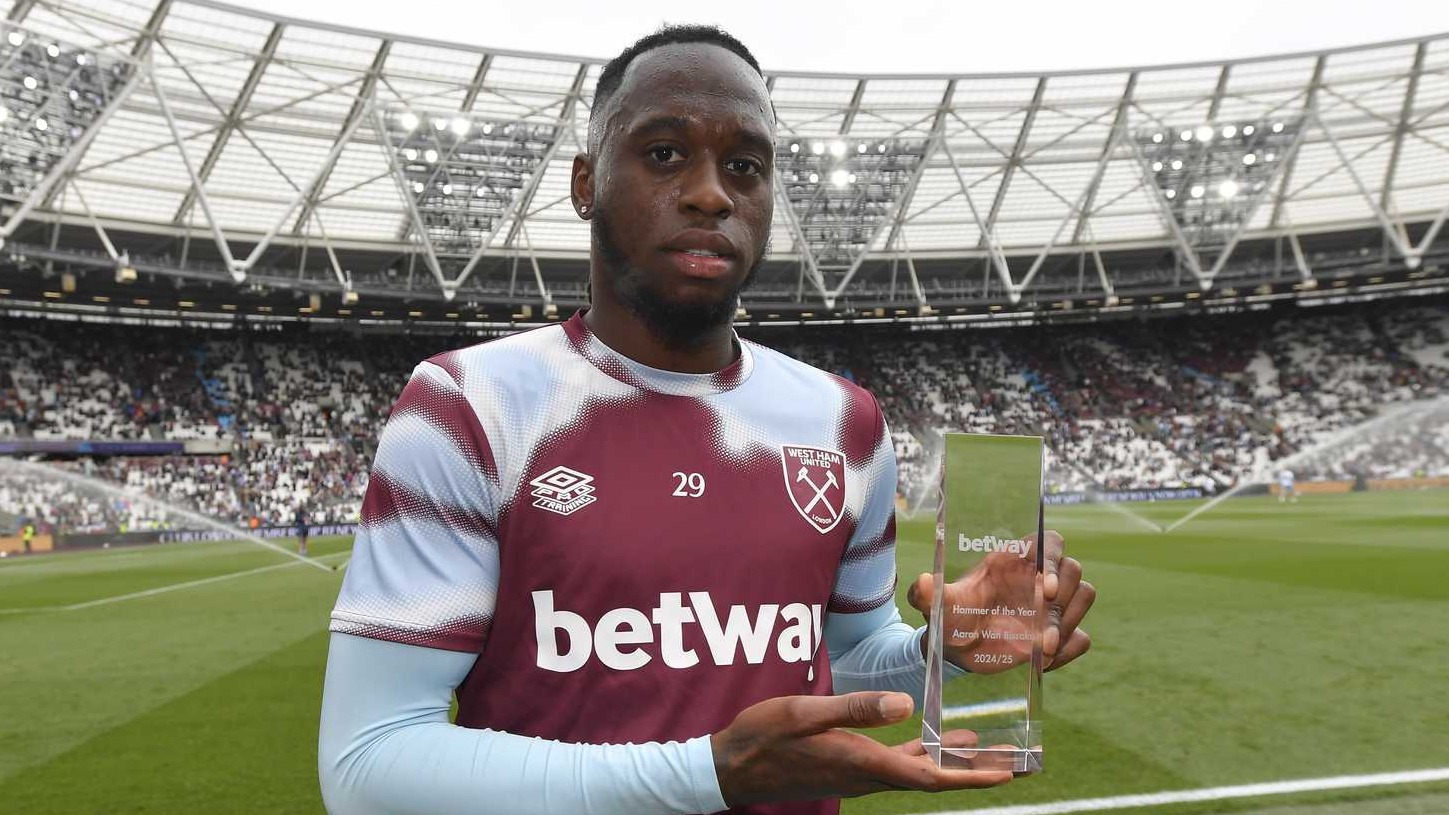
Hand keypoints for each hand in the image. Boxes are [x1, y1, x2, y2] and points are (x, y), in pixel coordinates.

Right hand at [712, 691, 1012, 804]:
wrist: (732, 767)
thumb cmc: (763, 736)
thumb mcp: (805, 712)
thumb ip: (855, 708)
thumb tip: (906, 704)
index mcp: (861, 761)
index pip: (927, 776)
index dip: (970, 776)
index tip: (1006, 774)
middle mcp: (865, 775)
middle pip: (930, 778)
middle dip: (972, 772)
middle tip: (1012, 765)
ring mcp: (856, 775)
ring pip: (915, 773)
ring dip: (950, 764)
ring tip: (983, 749)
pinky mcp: (847, 768)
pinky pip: (895, 767)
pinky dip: (921, 757)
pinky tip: (931, 744)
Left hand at [908, 530, 1093, 672]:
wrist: (957, 652)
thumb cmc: (950, 618)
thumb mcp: (938, 606)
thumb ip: (927, 593)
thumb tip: (921, 583)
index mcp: (1014, 560)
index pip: (1050, 541)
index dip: (1054, 560)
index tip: (1047, 589)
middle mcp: (1038, 578)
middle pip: (1074, 569)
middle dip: (1066, 598)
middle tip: (1043, 630)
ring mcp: (1051, 607)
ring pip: (1085, 596)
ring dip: (1068, 623)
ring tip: (1042, 648)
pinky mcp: (1058, 635)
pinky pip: (1082, 637)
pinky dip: (1070, 650)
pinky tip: (1043, 662)